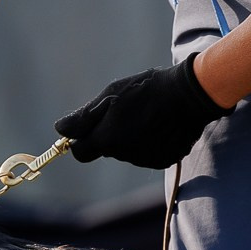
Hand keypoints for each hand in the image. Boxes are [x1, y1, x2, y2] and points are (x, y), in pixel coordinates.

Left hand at [54, 55, 232, 168]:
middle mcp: (124, 155)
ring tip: (146, 114)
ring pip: (127, 151)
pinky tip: (159, 124)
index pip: (80, 152)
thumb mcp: (111, 95)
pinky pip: (147, 153)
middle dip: (108, 133)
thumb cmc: (146, 89)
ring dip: (130, 136)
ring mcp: (145, 160)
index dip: (79, 140)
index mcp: (107, 140)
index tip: (85, 128)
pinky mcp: (163, 160)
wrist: (190, 95)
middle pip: (106, 149)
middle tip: (125, 110)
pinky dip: (149, 141)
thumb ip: (83, 117)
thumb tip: (60, 130)